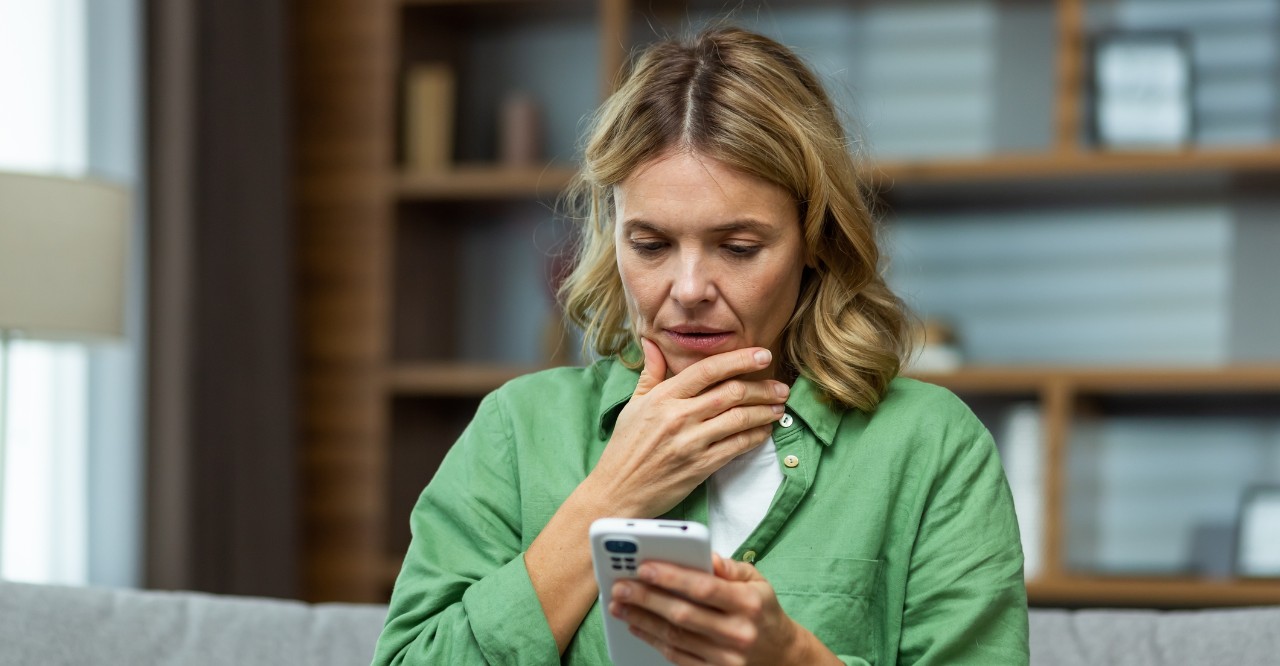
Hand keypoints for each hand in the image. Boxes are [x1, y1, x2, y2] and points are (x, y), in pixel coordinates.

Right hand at [583, 338, 787, 517]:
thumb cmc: (626, 447)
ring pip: (739, 418)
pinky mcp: (700, 466)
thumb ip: (651, 373)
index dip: (739, 359)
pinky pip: (737, 446)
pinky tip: (764, 430)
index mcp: (663, 397)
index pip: (708, 370)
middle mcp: (679, 416)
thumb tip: (653, 343)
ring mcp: (691, 442)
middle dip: (762, 387)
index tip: (762, 355)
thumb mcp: (634, 405)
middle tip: (780, 385)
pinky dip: (756, 436)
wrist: (618, 491)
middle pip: (731, 392)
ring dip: (765, 411)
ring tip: (778, 406)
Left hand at [608, 554, 837, 665]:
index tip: (643, 566)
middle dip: (646, 599)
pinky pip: (678, 657)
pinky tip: (637, 625)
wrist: (782, 656)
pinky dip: (654, 641)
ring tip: (620, 605)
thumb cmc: (764, 612)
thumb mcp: (758, 581)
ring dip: (642, 620)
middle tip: (620, 586)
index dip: (671, 577)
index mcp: (749, 604)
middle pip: (683, 614)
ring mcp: (726, 658)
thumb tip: (703, 555)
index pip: (704, 588)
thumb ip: (729, 567)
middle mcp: (737, 632)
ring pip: (675, 637)